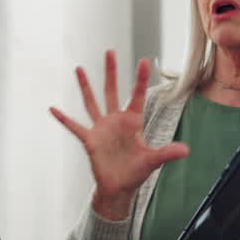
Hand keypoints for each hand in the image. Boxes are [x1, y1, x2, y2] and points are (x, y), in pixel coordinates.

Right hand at [49, 50, 188, 219]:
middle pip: (112, 90)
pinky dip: (63, 118)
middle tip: (109, 51)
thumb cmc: (135, 172)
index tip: (144, 60)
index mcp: (132, 121)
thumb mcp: (153, 160)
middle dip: (111, 71)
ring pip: (92, 102)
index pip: (137, 95)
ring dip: (86, 86)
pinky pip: (74, 127)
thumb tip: (186, 150)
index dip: (140, 78)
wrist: (119, 188)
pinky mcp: (90, 140)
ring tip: (79, 68)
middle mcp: (115, 120)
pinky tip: (53, 108)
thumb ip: (167, 153)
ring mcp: (101, 128)